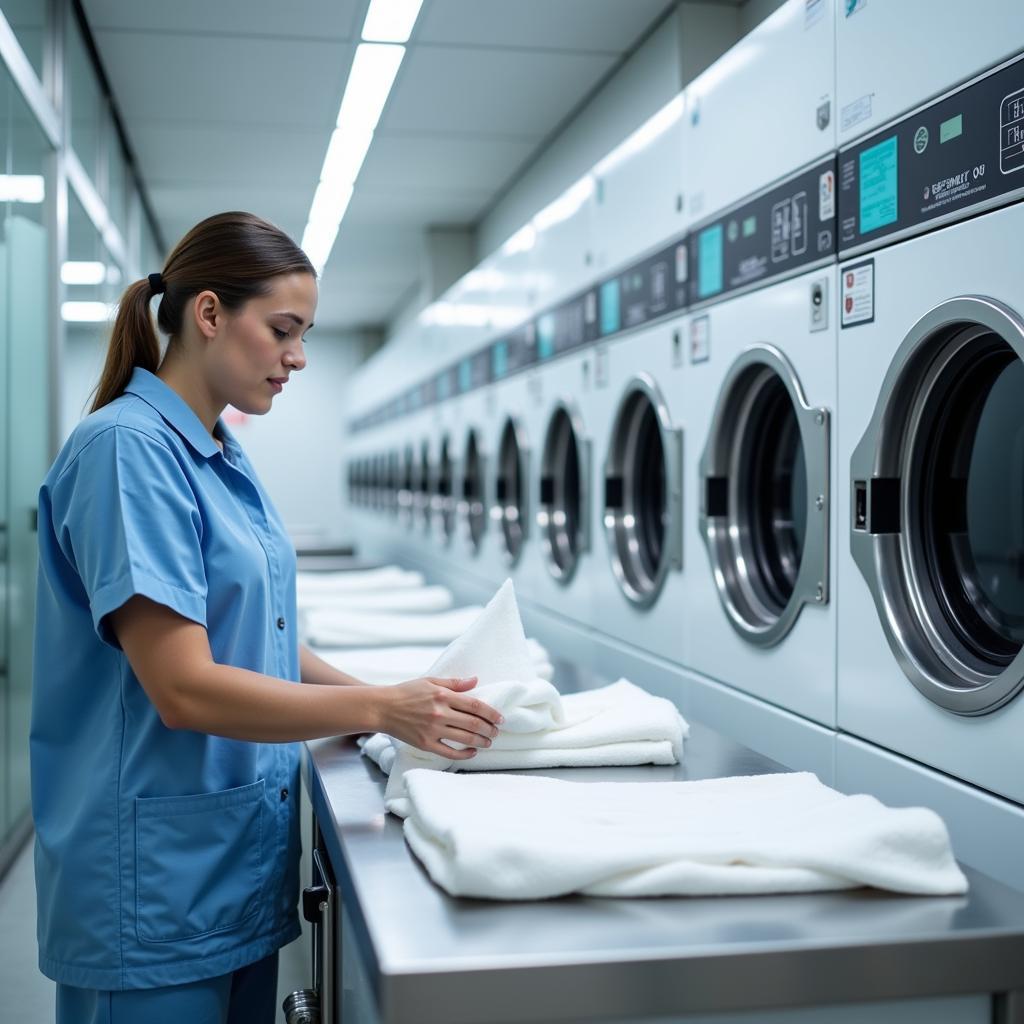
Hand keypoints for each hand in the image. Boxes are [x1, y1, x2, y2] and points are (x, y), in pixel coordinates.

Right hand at [377, 676, 502, 758]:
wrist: (382, 707)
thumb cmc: (406, 692)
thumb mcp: (430, 681)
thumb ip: (454, 683)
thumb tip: (475, 680)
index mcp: (442, 695)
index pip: (474, 705)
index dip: (490, 712)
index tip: (500, 718)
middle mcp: (439, 713)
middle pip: (473, 723)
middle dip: (489, 728)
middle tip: (497, 731)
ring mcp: (432, 730)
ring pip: (464, 738)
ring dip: (481, 741)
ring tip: (489, 741)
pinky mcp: (425, 743)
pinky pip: (449, 752)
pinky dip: (464, 754)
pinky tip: (473, 752)